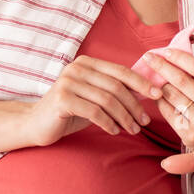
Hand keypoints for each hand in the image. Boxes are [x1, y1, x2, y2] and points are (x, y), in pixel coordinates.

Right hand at [24, 54, 161, 145]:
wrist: (35, 123)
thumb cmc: (70, 110)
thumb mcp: (94, 96)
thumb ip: (115, 90)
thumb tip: (147, 90)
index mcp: (87, 63)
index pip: (121, 70)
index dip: (142, 82)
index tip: (158, 95)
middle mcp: (77, 68)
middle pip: (116, 86)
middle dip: (135, 105)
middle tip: (145, 121)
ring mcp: (68, 82)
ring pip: (108, 100)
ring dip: (125, 117)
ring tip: (133, 129)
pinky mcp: (62, 99)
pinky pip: (94, 112)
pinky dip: (108, 123)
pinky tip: (115, 131)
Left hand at [144, 48, 193, 148]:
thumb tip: (173, 56)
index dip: (180, 57)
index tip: (166, 51)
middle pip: (181, 80)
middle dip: (162, 66)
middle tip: (148, 57)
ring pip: (171, 95)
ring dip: (160, 84)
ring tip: (154, 77)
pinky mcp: (189, 135)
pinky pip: (167, 111)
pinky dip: (160, 100)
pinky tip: (157, 94)